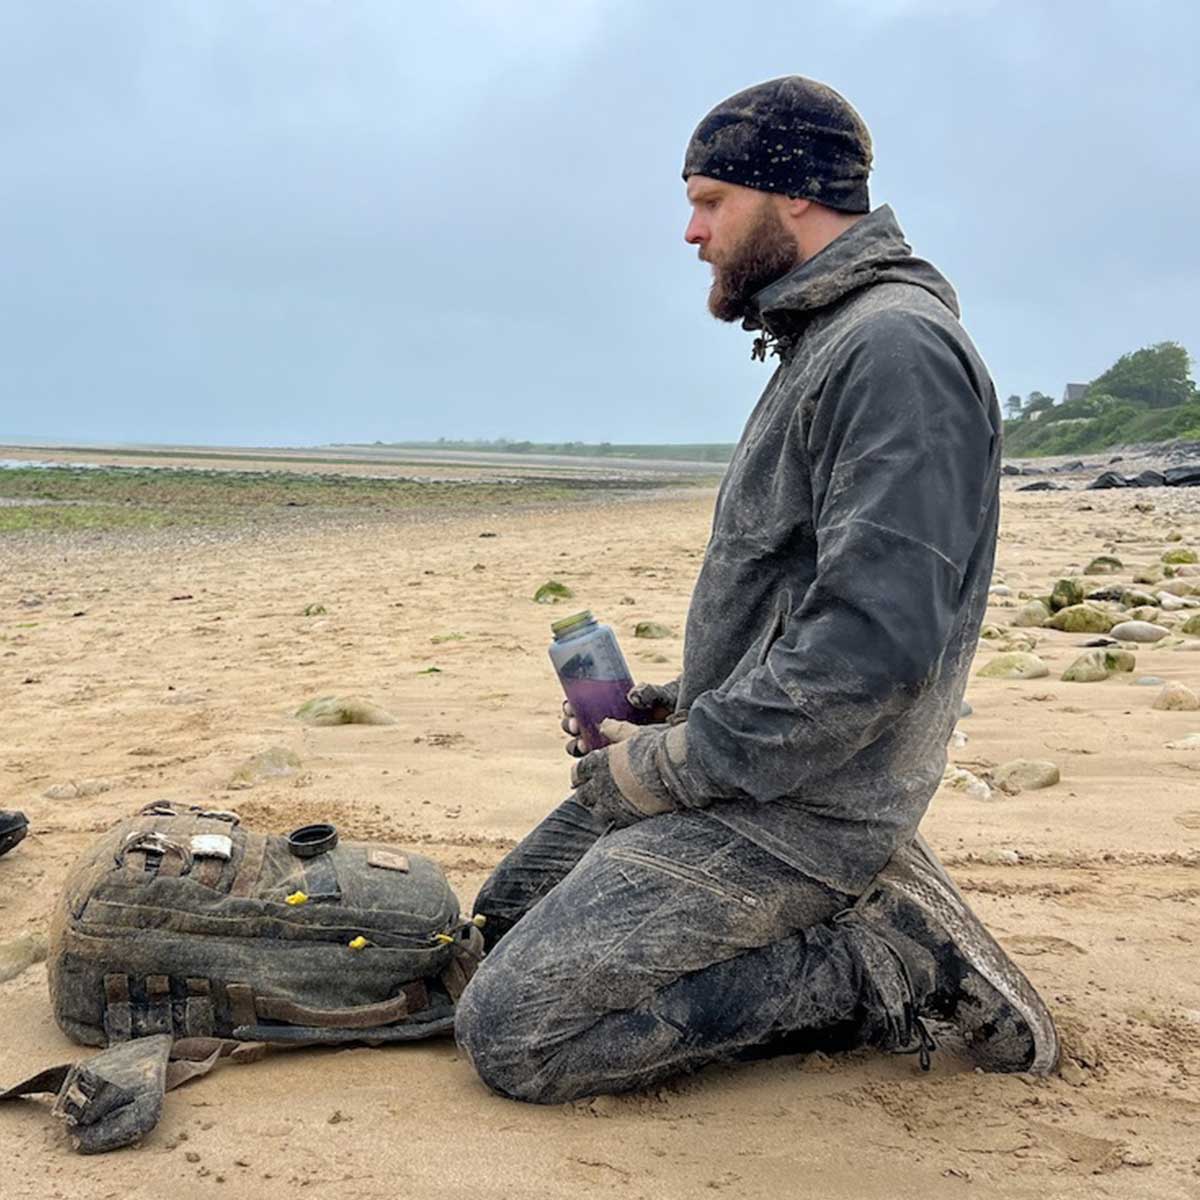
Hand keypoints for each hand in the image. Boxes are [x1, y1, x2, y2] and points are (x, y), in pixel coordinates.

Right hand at [561, 679, 679, 757]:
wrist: (688, 727)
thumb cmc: (672, 707)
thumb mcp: (660, 697)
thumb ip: (649, 692)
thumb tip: (633, 695)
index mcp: (608, 704)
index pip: (580, 706)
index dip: (570, 708)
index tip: (570, 707)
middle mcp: (606, 725)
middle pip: (577, 727)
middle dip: (571, 726)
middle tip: (576, 726)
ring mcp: (611, 743)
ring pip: (583, 746)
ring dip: (576, 745)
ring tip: (583, 744)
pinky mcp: (618, 761)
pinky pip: (598, 766)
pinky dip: (589, 766)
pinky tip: (592, 762)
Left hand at [570, 727, 674, 827]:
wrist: (675, 769)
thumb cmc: (656, 747)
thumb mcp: (634, 733)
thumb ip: (616, 730)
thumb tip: (603, 724)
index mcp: (599, 762)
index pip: (578, 773)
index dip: (580, 775)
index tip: (583, 776)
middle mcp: (601, 785)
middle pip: (583, 795)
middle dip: (587, 793)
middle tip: (595, 792)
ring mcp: (613, 804)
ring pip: (597, 812)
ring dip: (601, 808)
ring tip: (609, 805)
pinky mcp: (628, 818)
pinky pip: (616, 823)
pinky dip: (618, 819)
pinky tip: (626, 813)